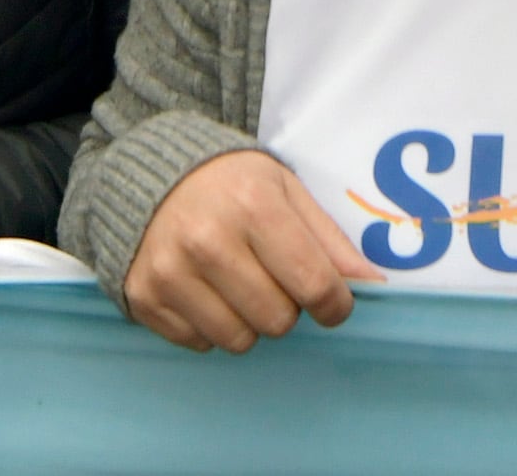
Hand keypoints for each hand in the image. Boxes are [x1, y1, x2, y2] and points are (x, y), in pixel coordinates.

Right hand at [124, 148, 378, 353]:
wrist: (149, 173)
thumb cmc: (230, 183)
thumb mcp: (285, 191)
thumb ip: (329, 241)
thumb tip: (372, 286)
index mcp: (253, 206)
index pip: (315, 284)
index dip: (335, 303)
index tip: (331, 300)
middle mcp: (207, 240)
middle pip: (278, 320)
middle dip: (287, 306)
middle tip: (273, 277)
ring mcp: (170, 271)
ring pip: (239, 340)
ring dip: (249, 321)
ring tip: (238, 283)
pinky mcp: (144, 297)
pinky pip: (200, 343)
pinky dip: (211, 325)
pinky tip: (205, 289)